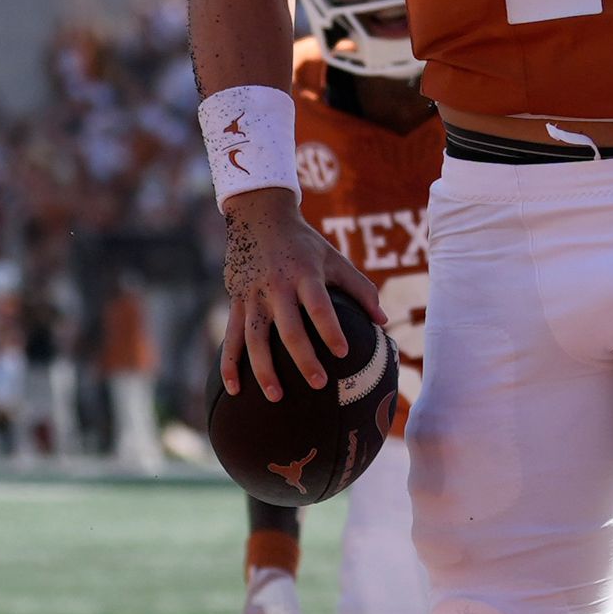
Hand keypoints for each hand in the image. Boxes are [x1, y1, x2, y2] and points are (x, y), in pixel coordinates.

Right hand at [219, 189, 382, 399]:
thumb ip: (361, 288)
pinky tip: (236, 390)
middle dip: (302, 358)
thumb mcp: (334, 258)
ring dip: (263, 369)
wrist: (258, 216)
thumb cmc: (305, 244)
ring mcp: (253, 295)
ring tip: (276, 397)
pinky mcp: (236, 302)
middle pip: (288, 328)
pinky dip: (229, 364)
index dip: (330, 330)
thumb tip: (383, 322)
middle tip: (318, 384)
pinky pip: (231, 337)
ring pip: (255, 337)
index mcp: (305, 274)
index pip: (319, 305)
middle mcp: (277, 286)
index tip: (343, 353)